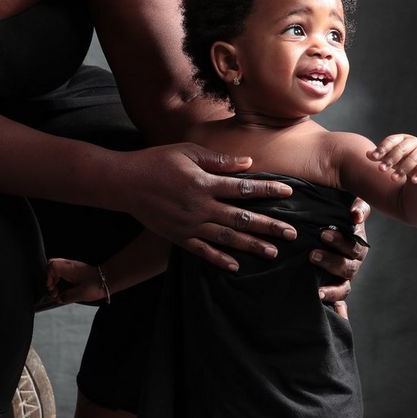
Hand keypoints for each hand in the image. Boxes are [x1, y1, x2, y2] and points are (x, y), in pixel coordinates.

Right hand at [46, 257, 105, 304]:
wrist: (107, 280)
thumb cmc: (95, 285)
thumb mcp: (80, 294)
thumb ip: (66, 297)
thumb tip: (59, 299)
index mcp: (68, 268)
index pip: (51, 266)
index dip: (49, 277)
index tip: (52, 287)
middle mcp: (69, 265)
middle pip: (52, 265)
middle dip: (50, 278)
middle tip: (54, 289)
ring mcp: (73, 266)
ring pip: (57, 268)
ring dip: (55, 279)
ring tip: (58, 291)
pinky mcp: (76, 270)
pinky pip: (64, 271)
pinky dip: (61, 278)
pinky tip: (65, 288)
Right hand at [117, 145, 297, 272]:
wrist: (124, 183)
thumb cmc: (156, 161)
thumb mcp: (187, 152)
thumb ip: (218, 159)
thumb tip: (248, 163)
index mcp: (204, 183)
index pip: (244, 188)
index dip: (268, 190)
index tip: (289, 192)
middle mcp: (200, 207)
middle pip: (242, 218)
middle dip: (269, 226)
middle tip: (292, 233)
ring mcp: (189, 225)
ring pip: (227, 238)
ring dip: (251, 246)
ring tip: (273, 253)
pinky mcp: (178, 237)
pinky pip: (202, 251)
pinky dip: (219, 259)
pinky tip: (236, 266)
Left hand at [311, 198, 369, 318]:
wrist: (321, 226)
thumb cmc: (335, 212)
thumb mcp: (347, 204)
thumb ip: (358, 206)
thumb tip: (356, 215)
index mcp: (356, 243)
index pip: (354, 245)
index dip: (342, 242)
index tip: (323, 234)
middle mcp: (353, 262)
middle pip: (347, 266)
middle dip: (330, 261)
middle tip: (312, 254)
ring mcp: (344, 277)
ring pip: (343, 286)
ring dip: (331, 288)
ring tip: (314, 286)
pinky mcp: (335, 287)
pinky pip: (338, 302)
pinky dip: (335, 306)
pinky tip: (325, 307)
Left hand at [366, 134, 416, 182]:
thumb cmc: (401, 158)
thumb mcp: (389, 156)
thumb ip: (378, 155)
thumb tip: (367, 154)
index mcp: (401, 139)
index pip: (391, 141)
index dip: (382, 149)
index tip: (374, 158)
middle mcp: (413, 143)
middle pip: (401, 149)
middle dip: (391, 159)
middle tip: (381, 169)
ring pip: (413, 159)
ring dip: (403, 169)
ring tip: (393, 178)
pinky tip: (413, 181)